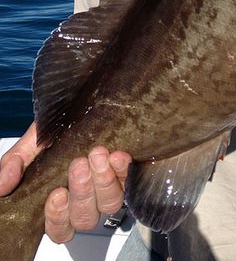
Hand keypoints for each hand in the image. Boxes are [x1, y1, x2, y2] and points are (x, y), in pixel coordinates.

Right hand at [0, 122, 130, 242]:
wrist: (89, 99)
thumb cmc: (60, 126)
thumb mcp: (34, 140)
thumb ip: (17, 161)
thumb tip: (2, 185)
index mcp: (61, 197)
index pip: (60, 227)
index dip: (58, 218)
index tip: (57, 194)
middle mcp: (86, 198)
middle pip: (85, 217)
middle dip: (82, 192)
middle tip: (79, 164)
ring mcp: (109, 187)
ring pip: (110, 204)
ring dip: (103, 182)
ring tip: (97, 154)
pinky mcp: (128, 173)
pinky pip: (130, 181)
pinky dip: (123, 170)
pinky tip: (117, 155)